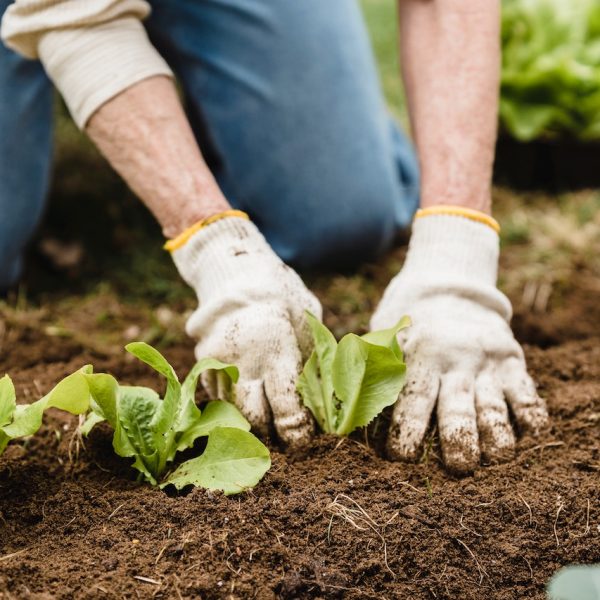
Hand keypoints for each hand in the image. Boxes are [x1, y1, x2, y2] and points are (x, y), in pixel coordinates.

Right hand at [171, 216, 319, 447]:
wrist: (236, 273)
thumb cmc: (282, 297)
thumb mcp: (307, 323)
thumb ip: (310, 361)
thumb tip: (320, 401)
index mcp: (275, 349)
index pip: (286, 407)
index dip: (296, 431)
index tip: (303, 439)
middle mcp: (243, 361)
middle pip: (254, 418)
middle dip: (271, 433)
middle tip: (284, 436)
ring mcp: (217, 362)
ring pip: (232, 411)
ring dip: (250, 422)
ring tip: (266, 421)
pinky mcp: (202, 362)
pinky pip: (218, 396)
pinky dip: (234, 403)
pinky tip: (248, 397)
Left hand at [371, 214, 547, 472]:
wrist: (449, 287)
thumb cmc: (407, 325)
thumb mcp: (383, 337)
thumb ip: (366, 371)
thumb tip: (336, 415)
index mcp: (417, 357)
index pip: (411, 400)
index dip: (406, 432)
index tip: (401, 456)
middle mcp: (453, 361)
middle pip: (456, 409)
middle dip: (457, 442)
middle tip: (457, 467)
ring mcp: (485, 362)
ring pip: (494, 407)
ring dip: (495, 438)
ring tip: (493, 457)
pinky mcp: (512, 361)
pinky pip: (527, 393)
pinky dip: (530, 416)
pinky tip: (527, 431)